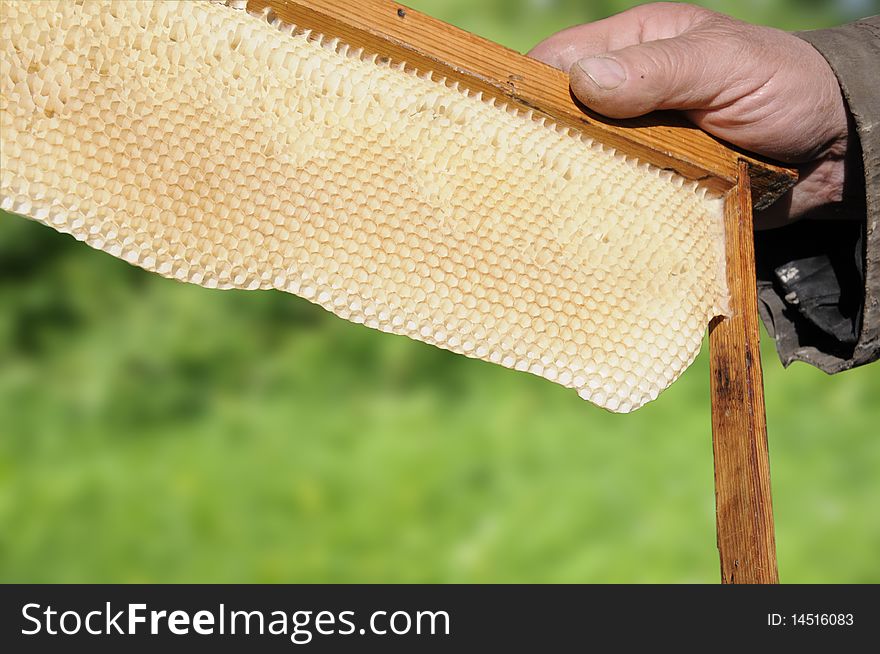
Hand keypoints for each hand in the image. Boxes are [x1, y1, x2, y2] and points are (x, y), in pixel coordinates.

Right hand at [529, 2, 851, 226]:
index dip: (529, 86)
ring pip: (584, 162)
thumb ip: (659, 70)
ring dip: (572, 183)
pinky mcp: (655, 187)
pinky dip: (602, 212)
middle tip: (517, 176)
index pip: (561, 59)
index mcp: (637, 46)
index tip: (504, 120)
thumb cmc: (787, 86)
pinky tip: (583, 227)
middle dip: (542, 144)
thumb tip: (584, 83)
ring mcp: (640, 145)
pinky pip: (615, 198)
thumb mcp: (724, 64)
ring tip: (543, 208)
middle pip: (564, 116)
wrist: (839, 151)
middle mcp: (629, 97)